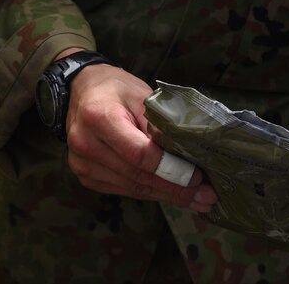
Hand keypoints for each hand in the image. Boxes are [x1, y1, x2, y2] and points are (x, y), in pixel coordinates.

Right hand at [64, 51, 216, 211]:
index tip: (197, 177)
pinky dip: (150, 192)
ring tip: (197, 200)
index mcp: (98, 117)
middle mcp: (85, 143)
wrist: (82, 91)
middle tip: (206, 197)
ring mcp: (82, 163)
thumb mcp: (142, 95)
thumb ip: (161, 124)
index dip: (171, 169)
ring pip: (133, 187)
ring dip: (166, 195)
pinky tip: (171, 193)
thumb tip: (189, 155)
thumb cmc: (115, 89)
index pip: (139, 154)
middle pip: (137, 175)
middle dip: (175, 188)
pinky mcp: (86, 175)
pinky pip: (124, 190)